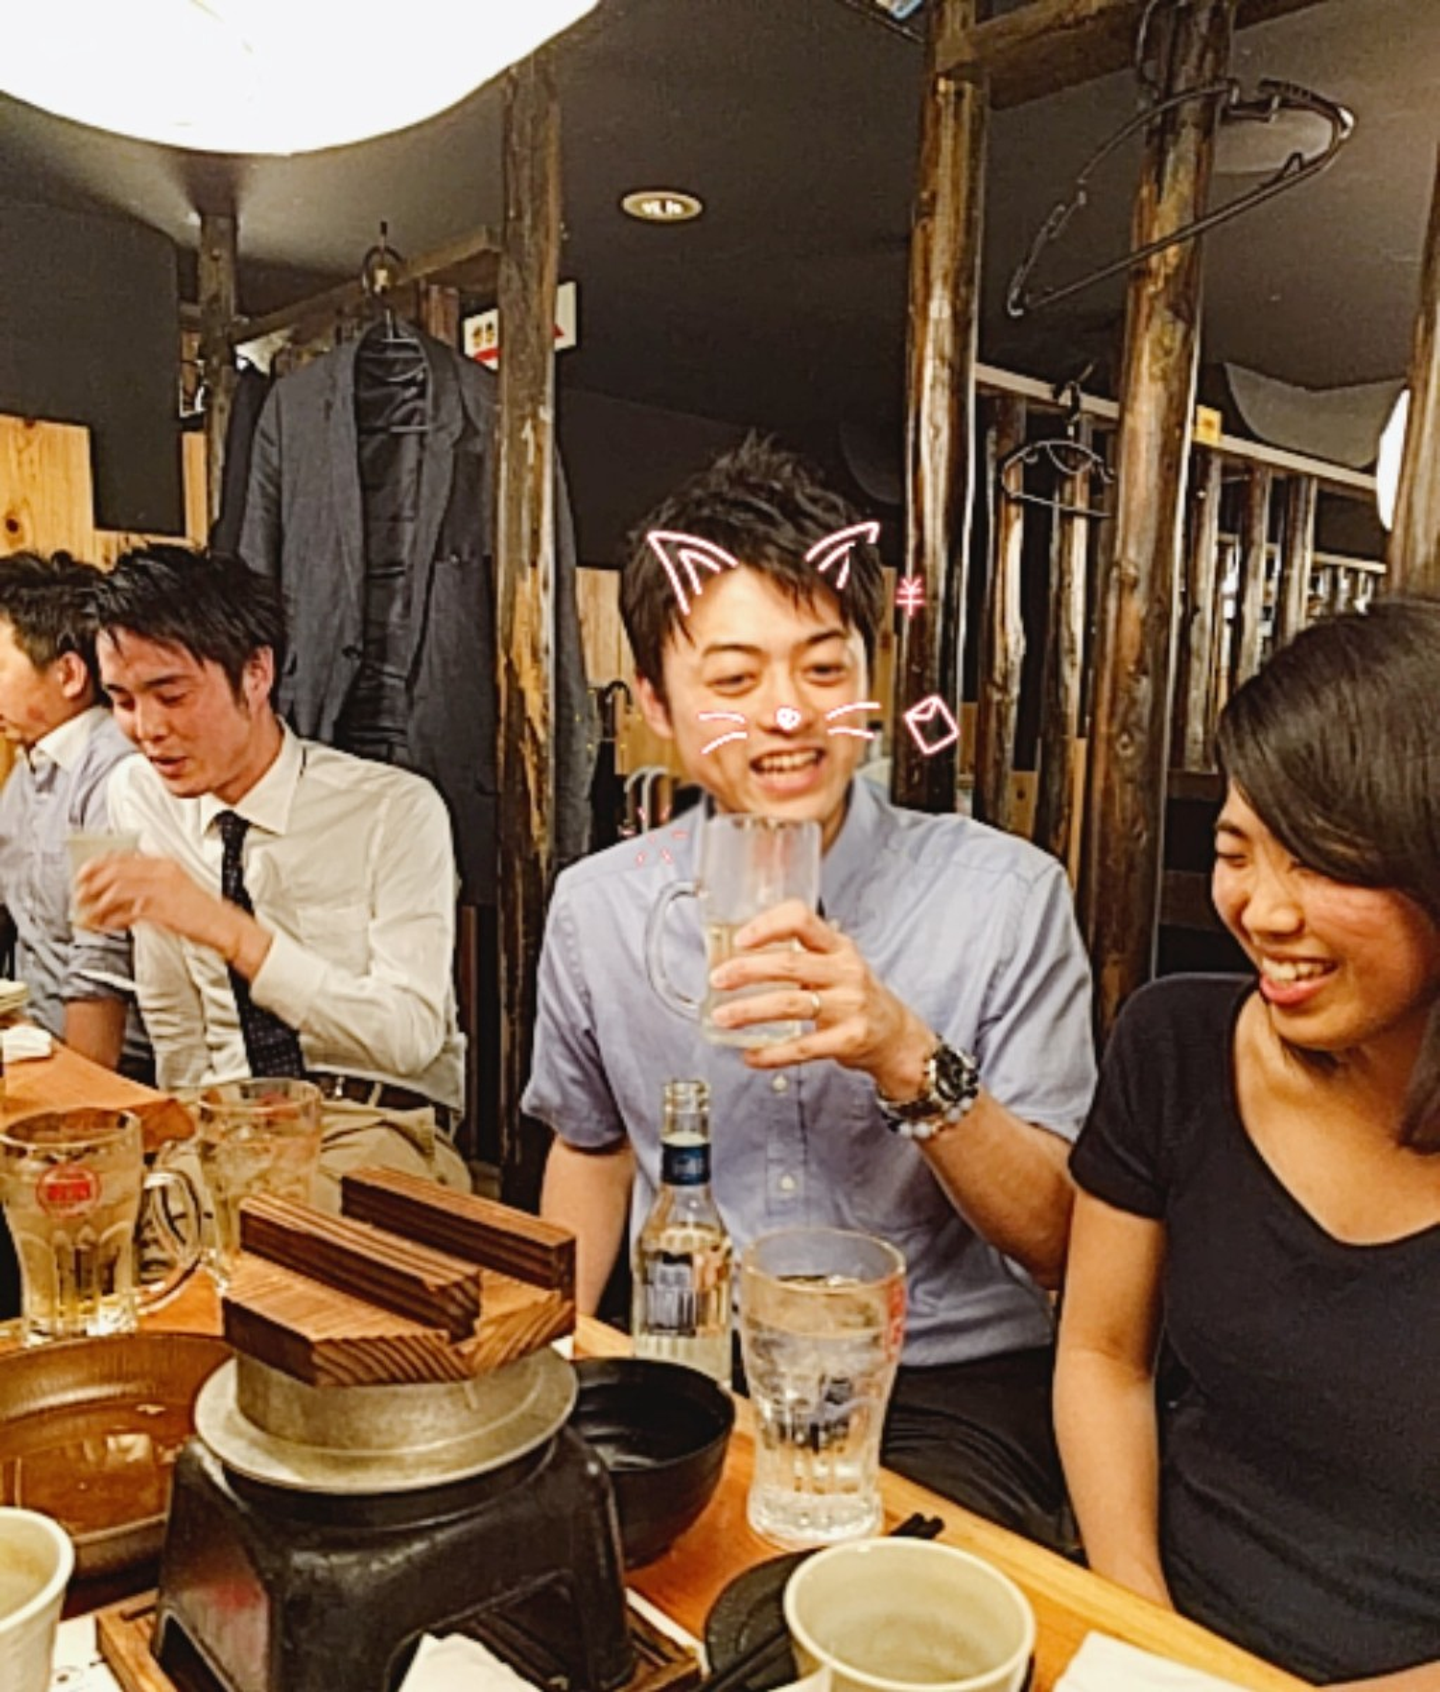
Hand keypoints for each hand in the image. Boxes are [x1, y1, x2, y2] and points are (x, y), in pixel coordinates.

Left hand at [76, 853, 242, 957]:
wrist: (223, 925)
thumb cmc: (199, 910)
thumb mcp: (174, 885)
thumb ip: (148, 881)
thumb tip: (116, 888)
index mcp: (164, 863)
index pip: (123, 856)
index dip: (97, 864)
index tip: (82, 873)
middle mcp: (162, 872)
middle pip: (115, 871)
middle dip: (91, 883)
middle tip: (79, 895)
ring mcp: (161, 890)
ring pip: (117, 891)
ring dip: (97, 904)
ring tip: (89, 914)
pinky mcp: (161, 910)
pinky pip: (126, 913)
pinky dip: (111, 920)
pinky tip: (106, 925)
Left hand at [708, 899, 932, 1094]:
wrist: (896, 1036)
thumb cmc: (855, 995)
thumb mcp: (837, 963)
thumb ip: (799, 955)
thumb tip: (738, 956)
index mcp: (838, 946)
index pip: (802, 919)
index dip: (768, 926)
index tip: (740, 939)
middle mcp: (846, 971)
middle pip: (789, 964)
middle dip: (746, 971)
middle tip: (717, 979)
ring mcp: (850, 1006)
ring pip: (790, 1005)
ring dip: (750, 1011)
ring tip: (723, 1017)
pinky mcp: (849, 1040)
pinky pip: (803, 1048)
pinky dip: (772, 1053)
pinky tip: (751, 1055)